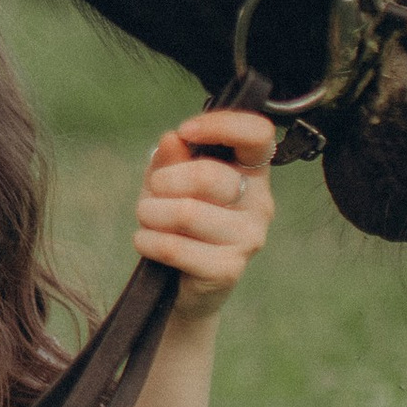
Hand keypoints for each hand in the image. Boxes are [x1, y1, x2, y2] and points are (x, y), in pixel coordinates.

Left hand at [136, 106, 275, 319]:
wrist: (183, 282)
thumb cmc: (178, 222)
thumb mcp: (169, 181)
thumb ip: (171, 158)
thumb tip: (172, 139)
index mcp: (252, 172)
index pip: (258, 134)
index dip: (222, 124)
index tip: (186, 131)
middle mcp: (260, 203)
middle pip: (209, 176)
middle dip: (164, 181)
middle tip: (153, 192)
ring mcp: (248, 238)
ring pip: (187, 212)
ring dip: (151, 213)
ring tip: (148, 218)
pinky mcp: (229, 269)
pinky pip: (175, 247)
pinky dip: (148, 241)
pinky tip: (146, 241)